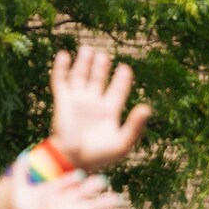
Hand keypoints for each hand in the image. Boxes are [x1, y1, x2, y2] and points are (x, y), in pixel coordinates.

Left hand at [0, 167, 122, 208]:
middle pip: (83, 190)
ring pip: (93, 205)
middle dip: (93, 186)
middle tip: (103, 180)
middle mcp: (67, 199)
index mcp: (55, 189)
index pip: (67, 181)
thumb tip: (24, 155)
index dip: (73, 178)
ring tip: (117, 199)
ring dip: (105, 203)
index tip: (80, 175)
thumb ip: (21, 171)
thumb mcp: (20, 188)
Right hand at [50, 47, 151, 171]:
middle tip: (104, 55)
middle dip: (101, 67)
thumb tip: (147, 108)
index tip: (125, 68)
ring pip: (80, 76)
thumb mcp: (122, 142)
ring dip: (83, 63)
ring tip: (87, 49)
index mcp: (109, 113)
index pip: (117, 90)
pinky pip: (60, 80)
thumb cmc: (99, 156)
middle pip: (98, 80)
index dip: (122, 79)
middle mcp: (93, 103)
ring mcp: (77, 100)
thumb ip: (135, 126)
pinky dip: (61, 67)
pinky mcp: (62, 100)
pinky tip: (64, 55)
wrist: (73, 159)